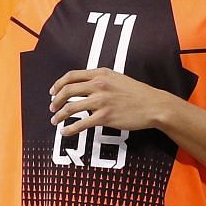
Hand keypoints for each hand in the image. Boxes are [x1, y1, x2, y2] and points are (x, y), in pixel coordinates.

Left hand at [48, 68, 169, 136]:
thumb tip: (84, 87)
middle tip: (52, 108)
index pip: (71, 76)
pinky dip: (69, 128)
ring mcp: (101, 101)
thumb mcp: (117, 78)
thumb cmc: (137, 94)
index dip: (58, 84)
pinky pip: (81, 123)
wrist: (153, 105)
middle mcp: (99, 85)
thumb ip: (101, 80)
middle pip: (67, 90)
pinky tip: (65, 131)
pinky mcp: (105, 117)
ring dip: (59, 115)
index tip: (53, 92)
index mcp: (101, 73)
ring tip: (55, 120)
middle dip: (56, 100)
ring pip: (71, 107)